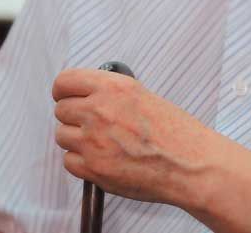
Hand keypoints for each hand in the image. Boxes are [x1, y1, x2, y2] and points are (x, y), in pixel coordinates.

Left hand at [52, 68, 218, 208]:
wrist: (189, 163)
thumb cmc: (174, 131)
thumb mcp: (141, 95)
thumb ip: (110, 93)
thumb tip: (88, 96)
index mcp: (112, 87)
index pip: (64, 82)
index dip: (63, 90)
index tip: (66, 95)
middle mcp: (98, 110)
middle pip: (61, 109)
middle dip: (73, 115)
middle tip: (90, 122)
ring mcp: (93, 141)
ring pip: (62, 135)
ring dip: (76, 138)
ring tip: (99, 141)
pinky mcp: (93, 168)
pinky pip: (69, 161)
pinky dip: (80, 161)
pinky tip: (101, 157)